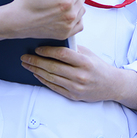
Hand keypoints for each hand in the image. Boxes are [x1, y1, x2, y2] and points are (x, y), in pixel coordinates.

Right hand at [0, 0, 83, 53]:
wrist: (17, 22)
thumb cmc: (25, 4)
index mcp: (66, 2)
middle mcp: (70, 16)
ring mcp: (68, 26)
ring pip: (81, 11)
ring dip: (74, 7)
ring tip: (59, 7)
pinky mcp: (65, 34)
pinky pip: (79, 24)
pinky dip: (75, 19)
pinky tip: (64, 16)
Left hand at [21, 46, 136, 110]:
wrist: (111, 85)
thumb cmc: (98, 66)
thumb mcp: (89, 54)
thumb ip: (73, 49)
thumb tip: (53, 42)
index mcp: (85, 62)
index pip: (62, 55)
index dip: (47, 51)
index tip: (37, 48)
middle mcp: (80, 76)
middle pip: (53, 67)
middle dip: (36, 61)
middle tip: (24, 57)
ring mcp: (76, 87)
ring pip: (51, 78)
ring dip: (36, 71)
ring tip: (27, 64)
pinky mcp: (73, 95)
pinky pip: (54, 87)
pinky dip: (43, 80)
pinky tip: (36, 74)